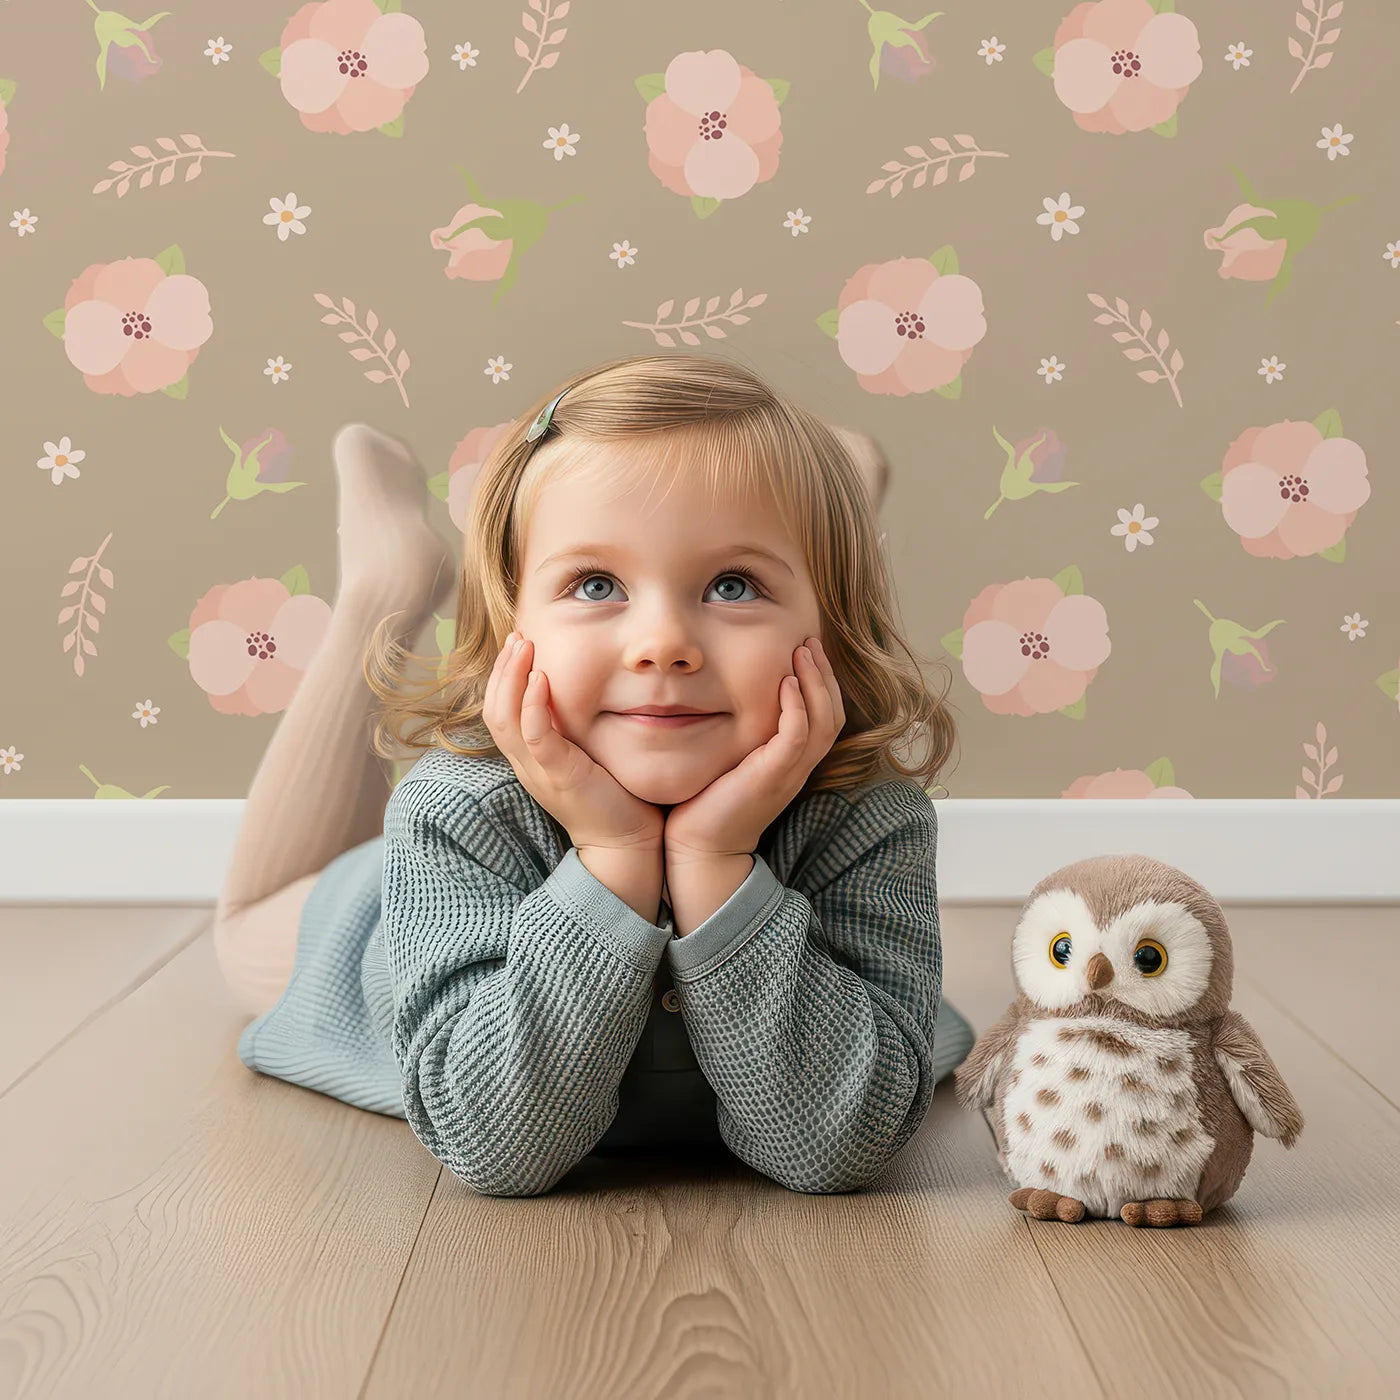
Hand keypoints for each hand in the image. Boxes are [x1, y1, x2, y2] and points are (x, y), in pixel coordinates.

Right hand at [483, 632, 665, 853]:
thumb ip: (577, 729)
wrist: (626, 844)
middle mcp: (526, 763)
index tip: (519, 644)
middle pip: (493, 709)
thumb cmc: (615, 797)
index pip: (499, 711)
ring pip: (504, 719)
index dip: (503, 676)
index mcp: (530, 758)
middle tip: (517, 636)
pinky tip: (541, 678)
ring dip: (511, 677)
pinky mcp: (559, 776)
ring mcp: (538, 771)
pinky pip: (534, 737)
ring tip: (524, 646)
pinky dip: (532, 705)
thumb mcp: (587, 755)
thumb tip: (590, 693)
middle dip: (502, 669)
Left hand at [663, 636, 845, 862]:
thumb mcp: (732, 760)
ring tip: (802, 651)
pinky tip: (786, 683)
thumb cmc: (708, 803)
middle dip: (824, 674)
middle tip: (810, 641)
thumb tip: (726, 697)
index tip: (806, 650)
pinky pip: (797, 736)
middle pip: (833, 714)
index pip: (825, 716)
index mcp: (793, 762)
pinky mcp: (772, 777)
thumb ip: (743, 734)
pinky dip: (797, 707)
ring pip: (823, 721)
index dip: (822, 682)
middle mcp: (798, 767)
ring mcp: (789, 773)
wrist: (700, 848)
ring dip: (816, 682)